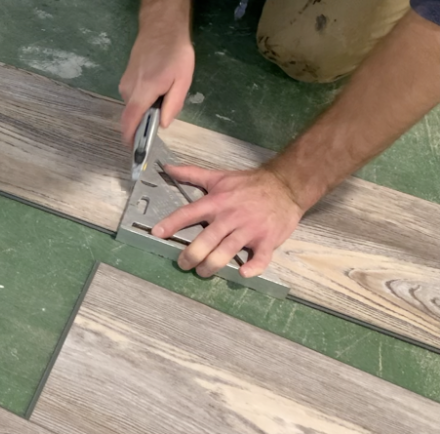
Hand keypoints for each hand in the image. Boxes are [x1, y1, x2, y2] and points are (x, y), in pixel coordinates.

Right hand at [119, 23, 193, 144]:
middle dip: (142, 124)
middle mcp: (129, 89)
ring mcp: (125, 82)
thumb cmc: (175, 53)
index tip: (134, 151)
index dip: (130, 138)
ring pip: (133, 105)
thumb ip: (173, 105)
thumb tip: (162, 125)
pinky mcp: (126, 77)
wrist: (161, 27)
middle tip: (161, 120)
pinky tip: (157, 88)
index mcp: (143, 92)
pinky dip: (142, 100)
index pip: (130, 120)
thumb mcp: (182, 80)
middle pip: (131, 115)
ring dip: (144, 109)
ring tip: (163, 97)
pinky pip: (133, 96)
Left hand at [152, 163, 304, 277]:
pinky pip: (261, 258)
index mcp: (217, 202)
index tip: (156, 234)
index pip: (189, 213)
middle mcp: (230, 217)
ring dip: (211, 266)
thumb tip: (166, 167)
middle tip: (182, 264)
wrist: (285, 186)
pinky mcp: (267, 240)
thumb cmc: (248, 184)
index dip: (171, 223)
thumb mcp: (218, 177)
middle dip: (191, 255)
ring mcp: (249, 230)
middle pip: (206, 239)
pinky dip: (253, 268)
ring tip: (202, 272)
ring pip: (226, 252)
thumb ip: (191, 174)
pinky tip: (242, 274)